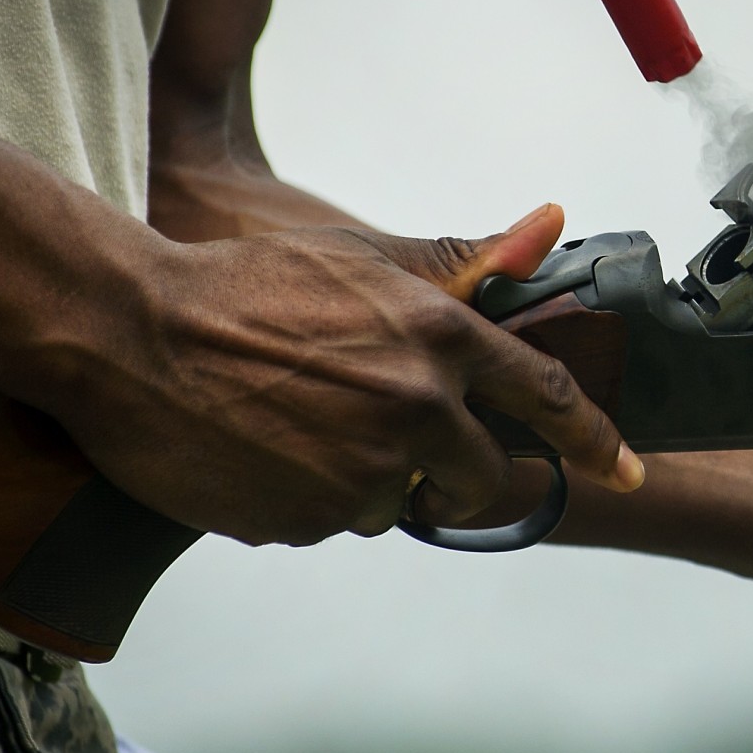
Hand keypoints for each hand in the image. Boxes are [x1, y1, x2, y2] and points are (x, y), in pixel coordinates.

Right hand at [46, 203, 642, 545]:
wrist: (127, 334)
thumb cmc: (241, 286)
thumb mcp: (359, 260)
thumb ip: (461, 267)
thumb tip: (549, 229)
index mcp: (438, 339)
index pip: (546, 396)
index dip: (594, 438)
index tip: (625, 470)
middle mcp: (415, 410)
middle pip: (482, 476)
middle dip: (459, 473)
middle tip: (407, 448)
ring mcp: (360, 473)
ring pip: (397, 501)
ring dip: (367, 478)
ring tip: (297, 422)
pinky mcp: (305, 520)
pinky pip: (331, 522)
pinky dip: (309, 497)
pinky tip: (263, 448)